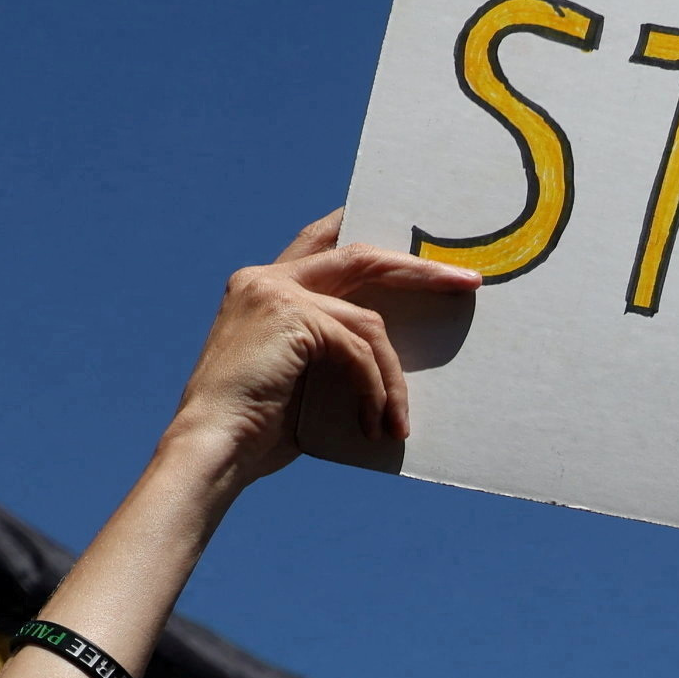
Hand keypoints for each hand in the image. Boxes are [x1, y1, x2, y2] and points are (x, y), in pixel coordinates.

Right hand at [161, 215, 474, 492]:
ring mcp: (276, 294)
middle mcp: (265, 280)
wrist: (213, 449)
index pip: (319, 242)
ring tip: (398, 420)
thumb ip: (328, 351)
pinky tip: (374, 426)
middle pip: (360, 258)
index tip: (403, 230)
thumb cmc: (252, 429)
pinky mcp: (293, 318)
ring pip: (368, 322)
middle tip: (466, 281)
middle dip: (418, 270)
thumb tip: (382, 357)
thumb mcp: (294, 377)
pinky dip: (374, 391)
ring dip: (392, 377)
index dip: (359, 228)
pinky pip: (358, 351)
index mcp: (261, 289)